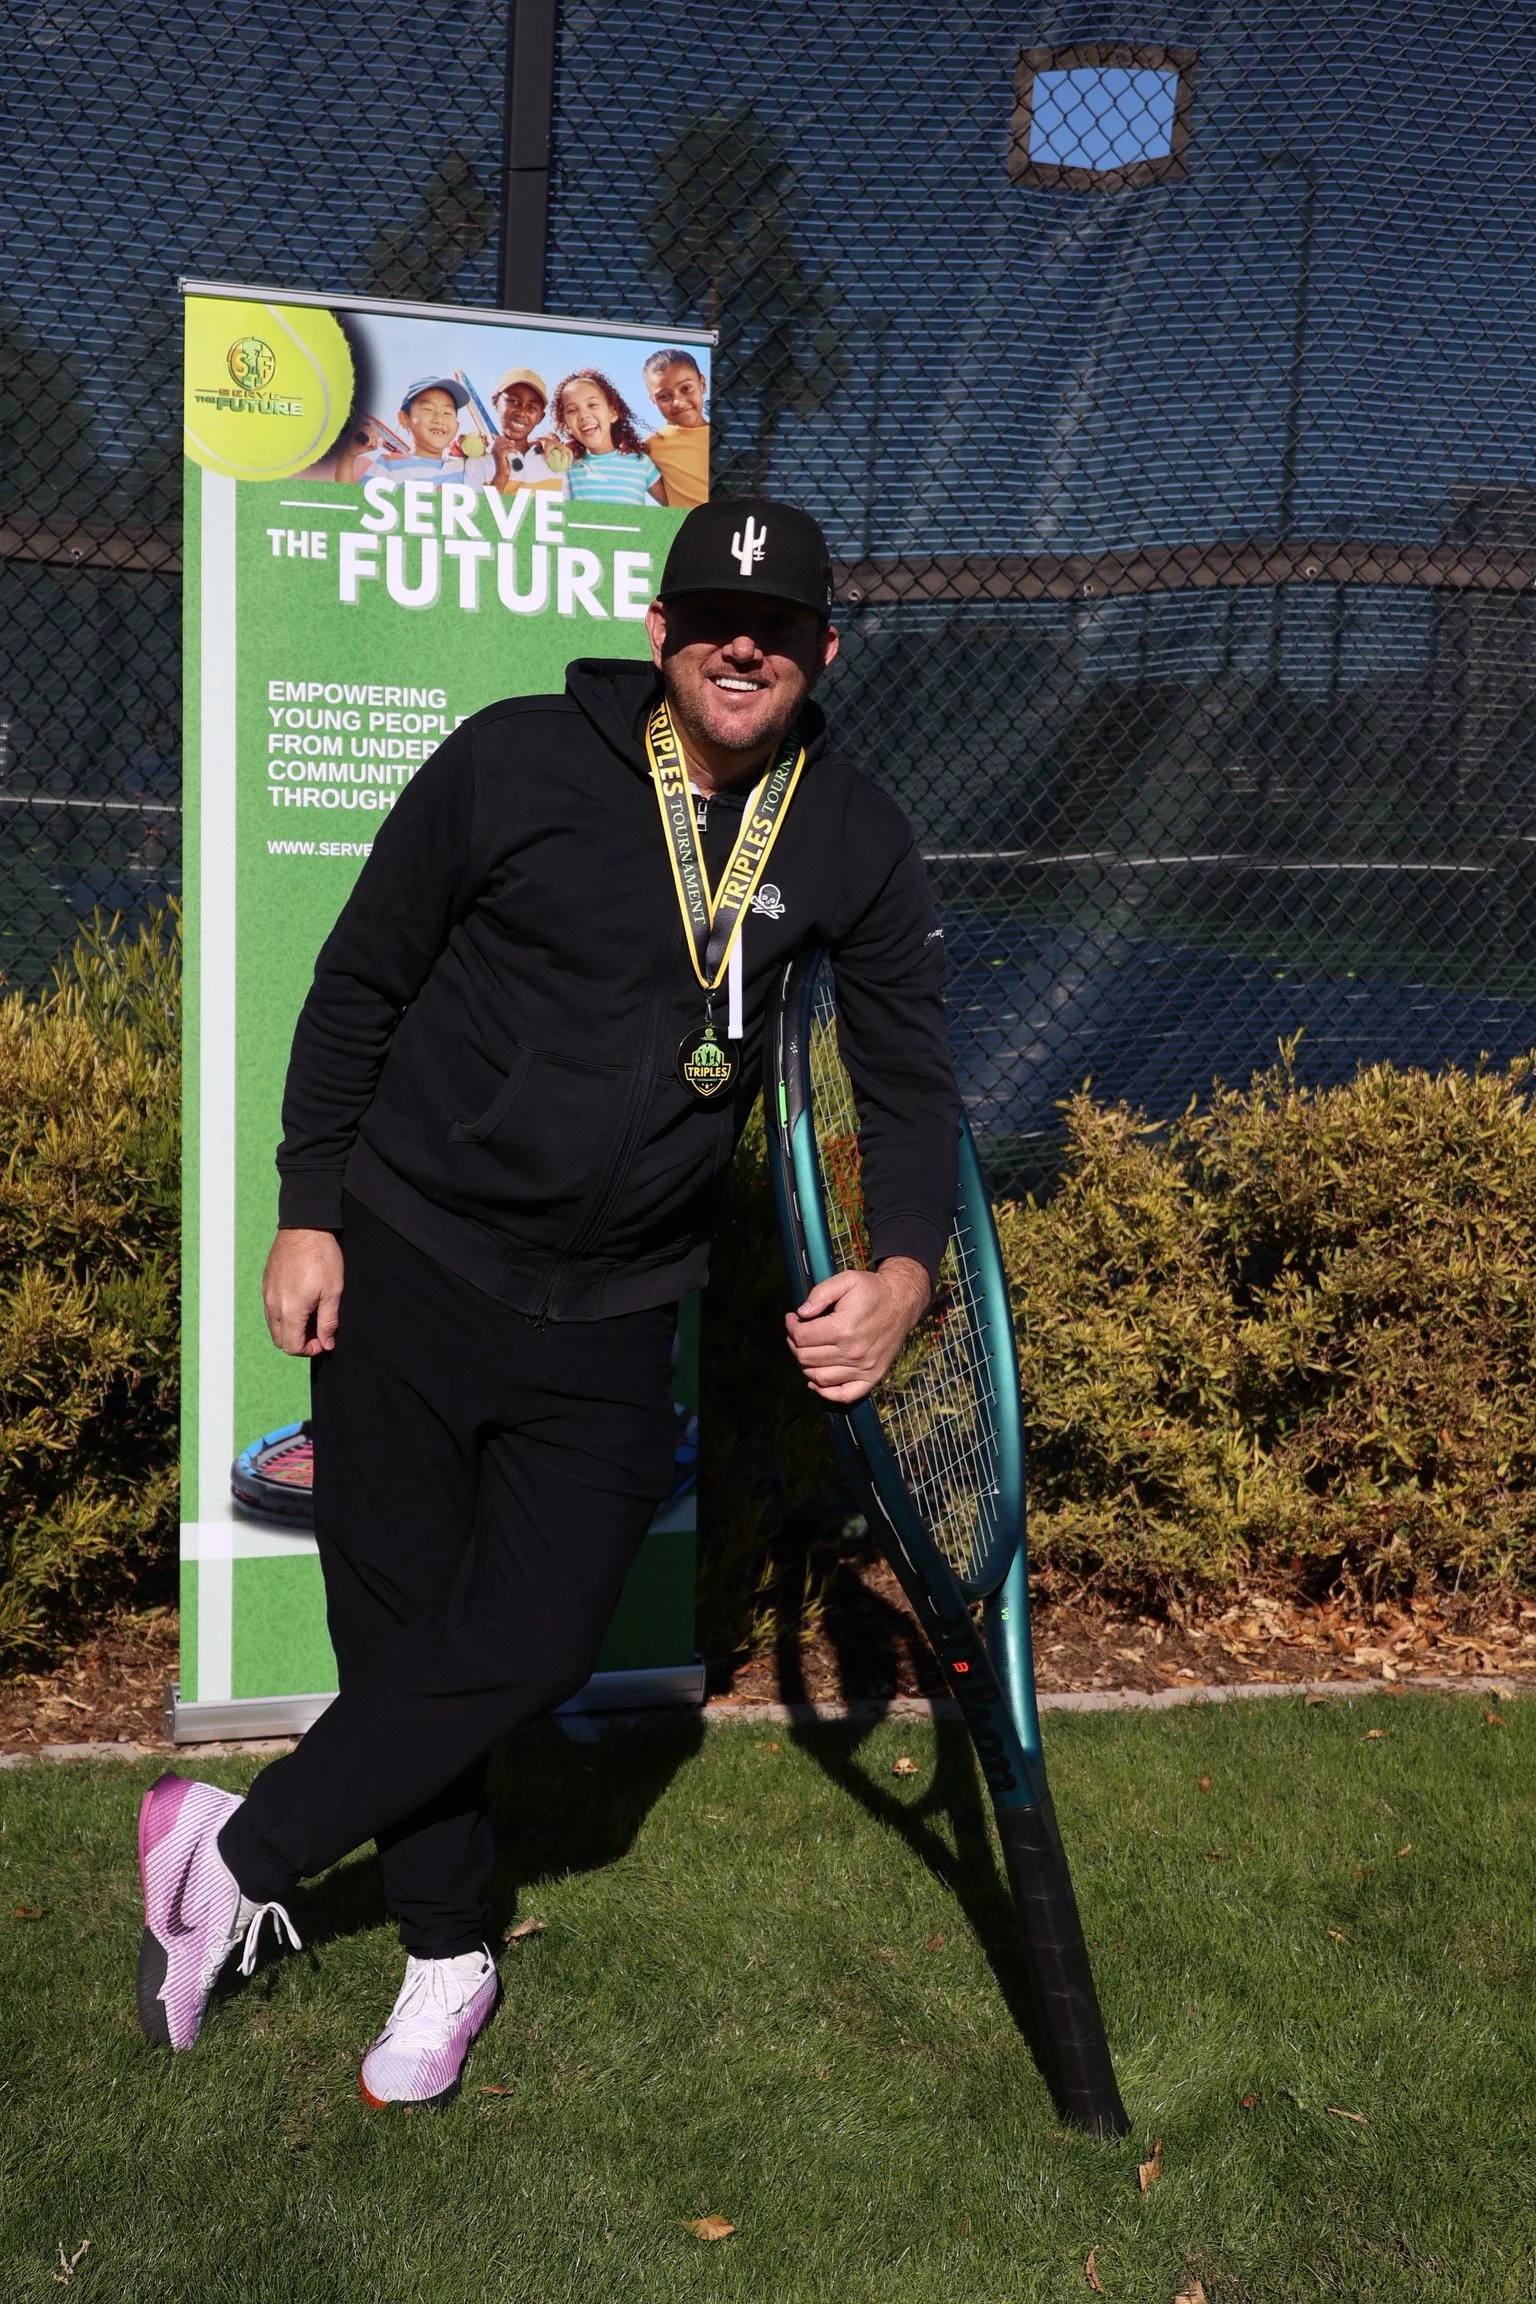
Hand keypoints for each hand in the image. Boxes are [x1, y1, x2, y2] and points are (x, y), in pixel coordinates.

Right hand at [262, 1228, 343, 1357]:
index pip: (292, 1346)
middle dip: (298, 1341)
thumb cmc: (322, 1257)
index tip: (323, 1340)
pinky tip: (300, 1301)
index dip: (309, 1350)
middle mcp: (273, 1305)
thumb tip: (327, 1343)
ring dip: (290, 1328)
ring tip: (311, 1315)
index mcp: (290, 1310)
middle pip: (280, 1339)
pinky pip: (270, 1309)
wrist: (305, 1227)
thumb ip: (328, 1322)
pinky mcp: (266, 1283)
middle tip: (318, 1330)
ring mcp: (266, 1294)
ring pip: (273, 1325)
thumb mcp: (333, 1292)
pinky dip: (283, 1314)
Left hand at [784, 1257, 930, 1404]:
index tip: (793, 1318)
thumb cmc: (873, 1290)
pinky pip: (844, 1395)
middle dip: (794, 1344)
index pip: (801, 1337)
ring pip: (818, 1377)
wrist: (902, 1302)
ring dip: (805, 1364)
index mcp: (844, 1328)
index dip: (791, 1326)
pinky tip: (816, 1381)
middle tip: (798, 1332)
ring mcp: (863, 1368)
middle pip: (806, 1358)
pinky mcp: (872, 1376)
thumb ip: (820, 1294)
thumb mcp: (846, 1280)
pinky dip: (826, 1392)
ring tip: (807, 1349)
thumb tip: (802, 1313)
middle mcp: (853, 1352)